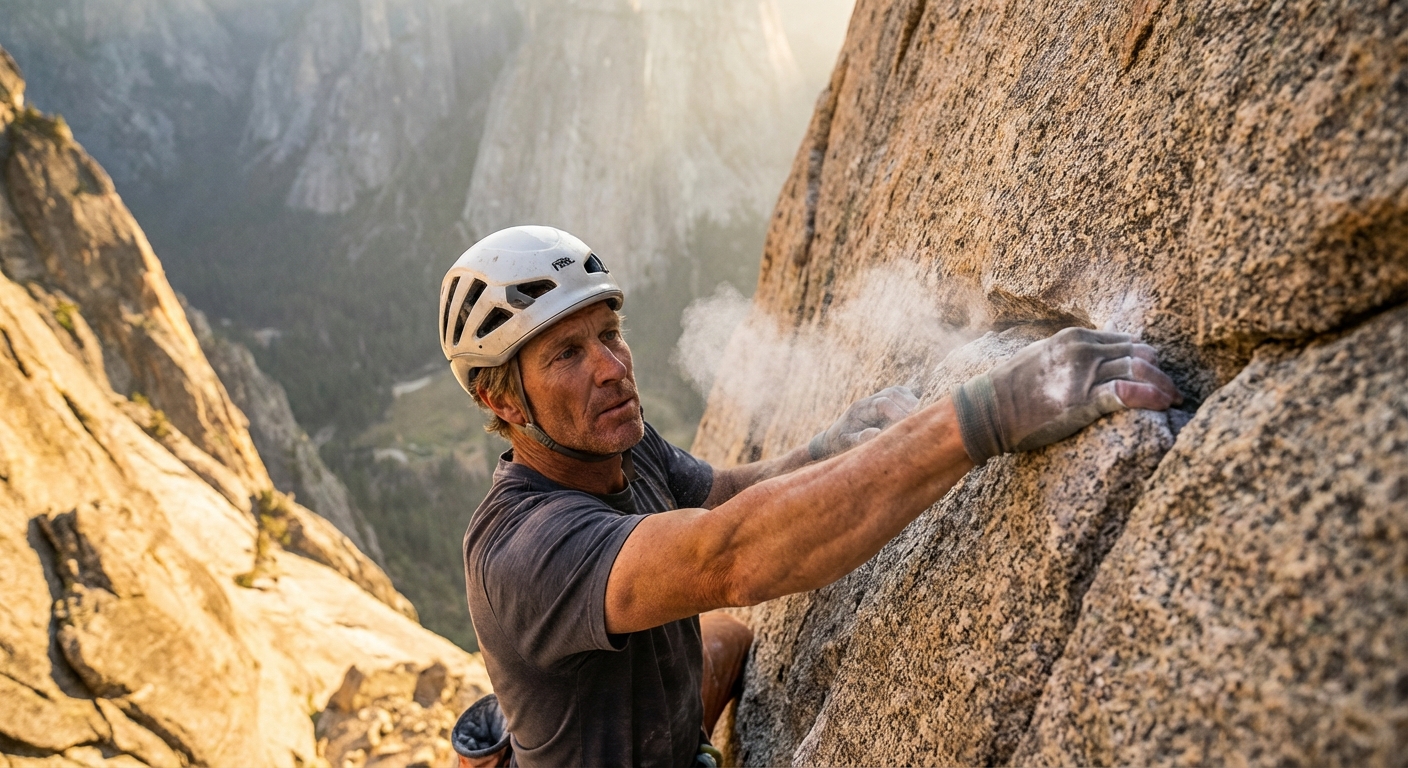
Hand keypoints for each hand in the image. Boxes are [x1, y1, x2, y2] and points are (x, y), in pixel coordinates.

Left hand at [809, 386, 920, 460]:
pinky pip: (903, 395)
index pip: (884, 403)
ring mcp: (879, 399)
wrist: (834, 438)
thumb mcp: (845, 443)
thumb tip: (876, 433)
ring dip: (913, 402)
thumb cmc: (840, 443)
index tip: (909, 425)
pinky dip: (913, 401)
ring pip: (900, 392)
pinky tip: (922, 413)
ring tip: (925, 416)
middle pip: (894, 393)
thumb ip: (859, 438)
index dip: (898, 412)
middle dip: (910, 405)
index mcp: (861, 408)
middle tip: (923, 418)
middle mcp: (871, 400)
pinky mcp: (887, 402)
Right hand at [951, 327, 1181, 464]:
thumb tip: (1099, 357)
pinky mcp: (1082, 402)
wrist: (989, 410)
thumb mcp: (1044, 354)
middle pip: (1140, 354)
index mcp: (1076, 337)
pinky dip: (1151, 398)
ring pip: (1140, 371)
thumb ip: (1073, 352)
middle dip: (1162, 372)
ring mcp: (1083, 376)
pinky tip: (1163, 406)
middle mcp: (1083, 351)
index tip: (1158, 372)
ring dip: (1163, 387)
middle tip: (1173, 390)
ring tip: (1173, 401)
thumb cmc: (1013, 386)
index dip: (1148, 358)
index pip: (1127, 341)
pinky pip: (1127, 394)